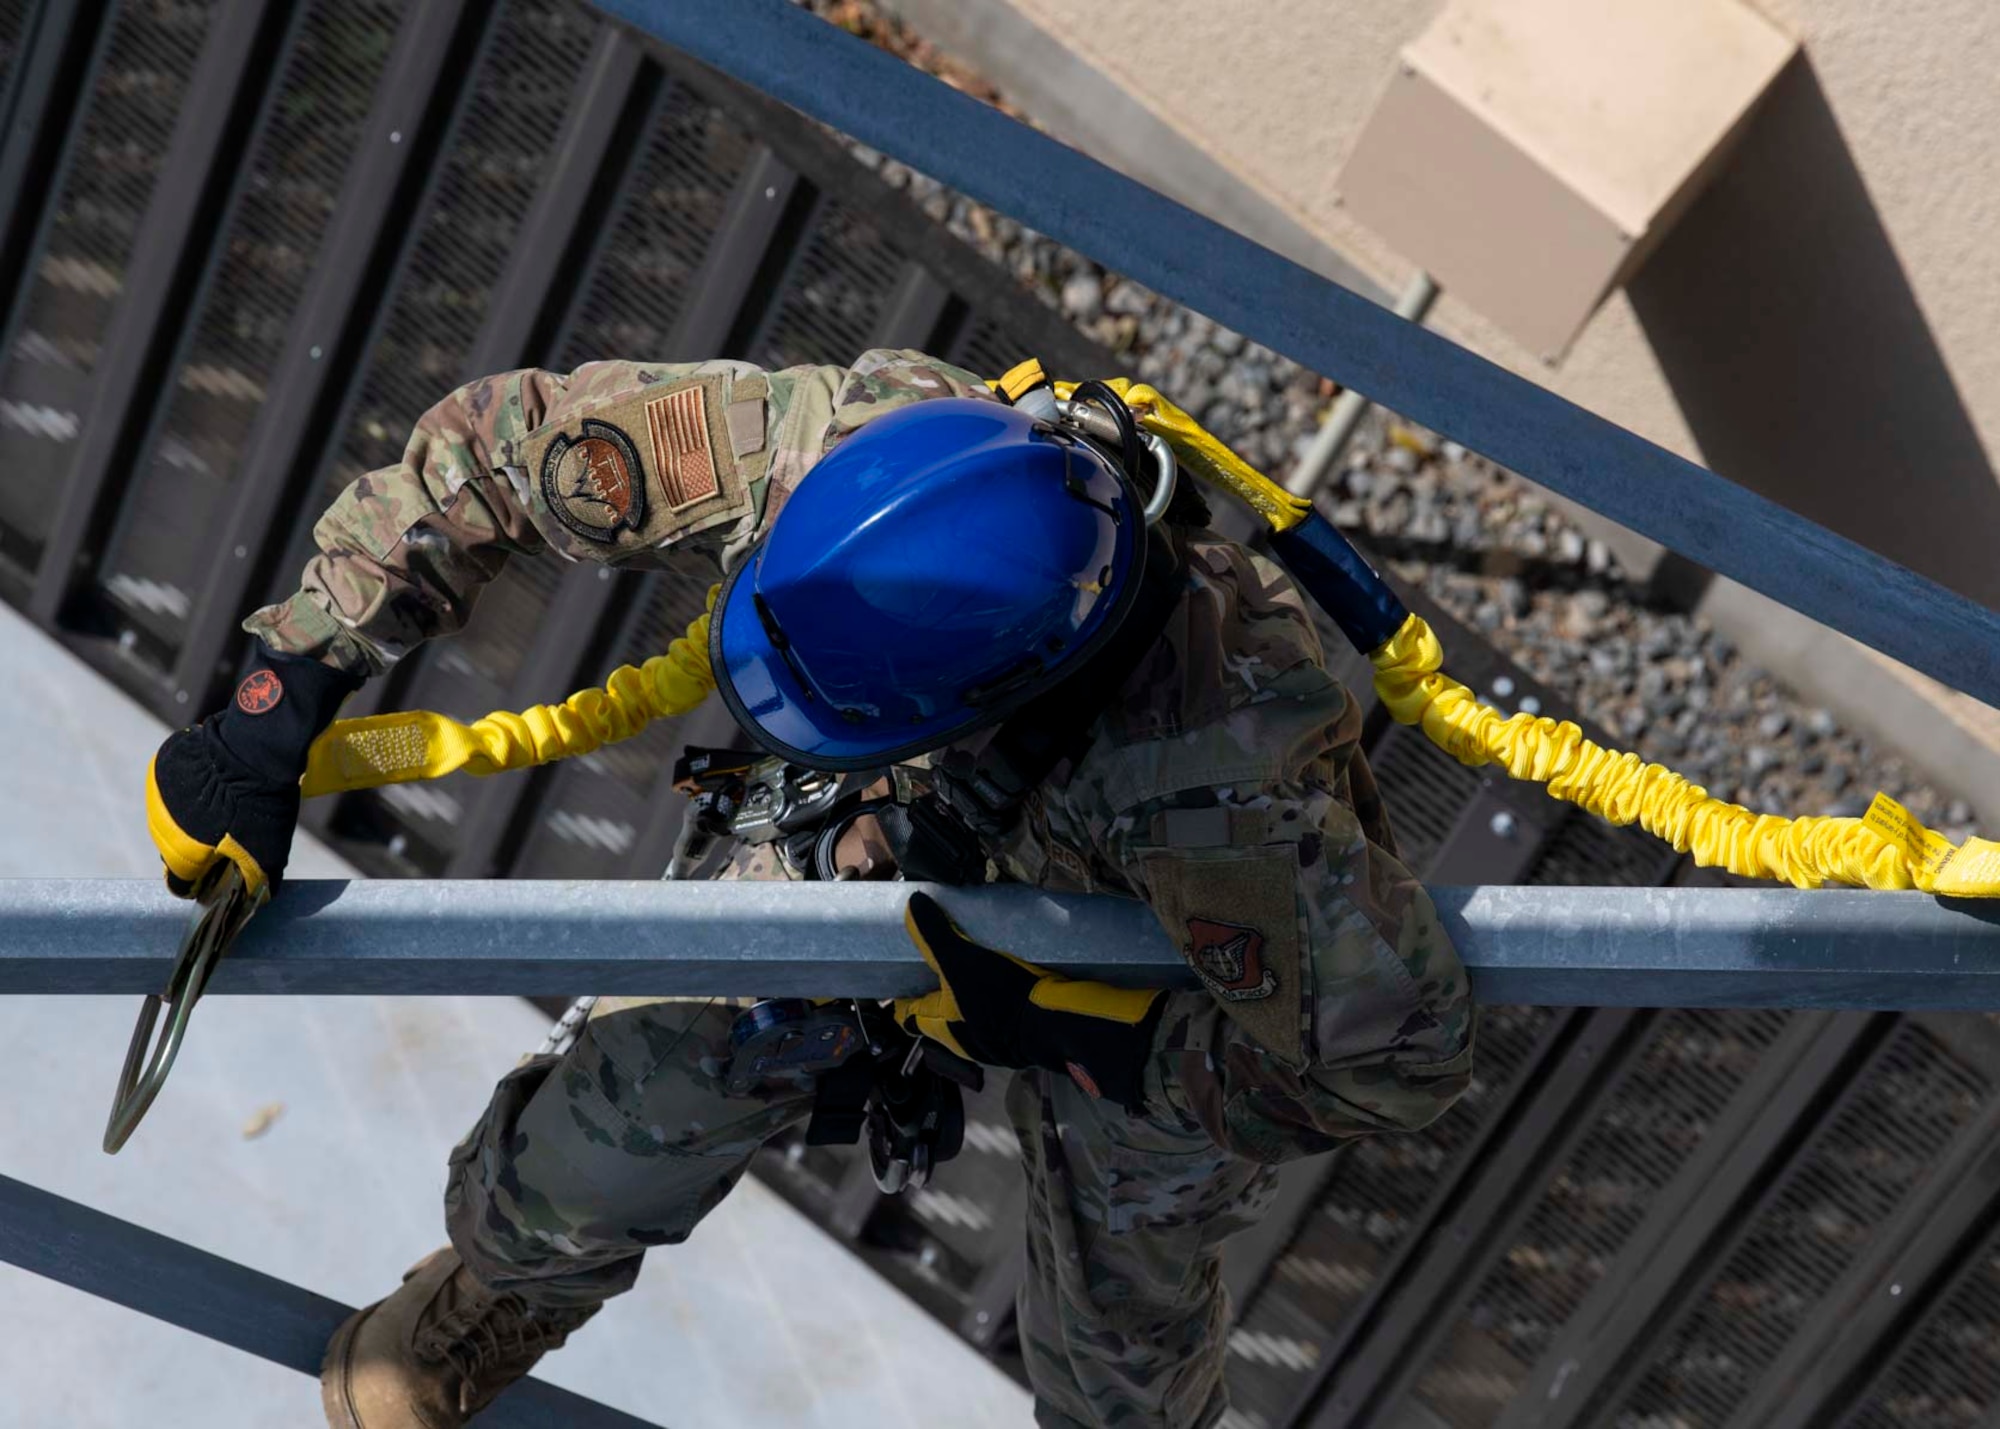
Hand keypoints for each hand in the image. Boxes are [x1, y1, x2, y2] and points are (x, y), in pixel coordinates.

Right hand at [145, 644, 361, 895]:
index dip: (204, 882)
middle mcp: (159, 829)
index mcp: (179, 855)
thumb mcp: (269, 854)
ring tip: (225, 805)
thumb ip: (258, 883)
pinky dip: (188, 791)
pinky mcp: (161, 769)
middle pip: (175, 851)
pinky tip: (215, 782)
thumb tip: (257, 898)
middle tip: (231, 834)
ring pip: (172, 820)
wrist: (253, 749)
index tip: (222, 873)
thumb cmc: (260, 807)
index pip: (181, 884)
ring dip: (193, 818)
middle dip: (200, 849)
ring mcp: (157, 797)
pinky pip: (172, 790)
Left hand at [894, 891, 1163, 1109]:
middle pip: (936, 1022)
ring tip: (973, 976)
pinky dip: (994, 1012)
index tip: (901, 978)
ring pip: (967, 1026)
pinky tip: (1006, 992)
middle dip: (934, 1001)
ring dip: (965, 1007)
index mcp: (940, 1025)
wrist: (1055, 1025)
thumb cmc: (1000, 994)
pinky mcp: (1018, 1046)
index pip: (907, 1016)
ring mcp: (991, 1048)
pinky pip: (997, 1028)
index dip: (901, 998)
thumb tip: (912, 903)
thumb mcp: (961, 958)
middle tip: (938, 969)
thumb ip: (935, 934)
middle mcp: (961, 1042)